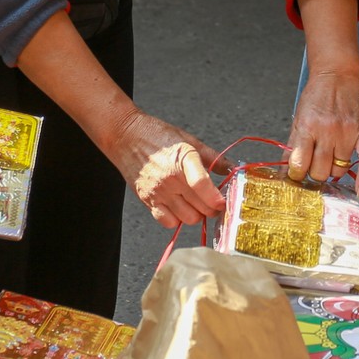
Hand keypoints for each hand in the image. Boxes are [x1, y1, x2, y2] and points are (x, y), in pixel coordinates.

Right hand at [106, 110, 224, 226]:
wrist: (125, 136)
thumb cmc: (157, 136)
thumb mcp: (189, 140)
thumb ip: (213, 157)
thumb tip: (233, 168)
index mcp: (183, 159)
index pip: (203, 185)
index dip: (217, 198)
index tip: (224, 201)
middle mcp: (170, 178)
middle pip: (200, 207)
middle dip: (212, 208)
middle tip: (214, 201)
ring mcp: (158, 191)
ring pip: (188, 218)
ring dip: (197, 214)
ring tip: (197, 204)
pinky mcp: (147, 200)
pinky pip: (168, 222)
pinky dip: (177, 219)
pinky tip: (180, 207)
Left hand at [286, 68, 358, 195]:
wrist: (337, 75)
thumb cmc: (316, 96)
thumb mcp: (299, 118)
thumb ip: (293, 146)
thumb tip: (285, 173)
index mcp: (308, 127)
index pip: (299, 164)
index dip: (296, 173)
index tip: (297, 174)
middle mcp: (328, 131)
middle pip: (320, 172)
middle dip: (314, 173)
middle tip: (313, 166)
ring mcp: (348, 133)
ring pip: (339, 170)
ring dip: (333, 170)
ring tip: (330, 160)